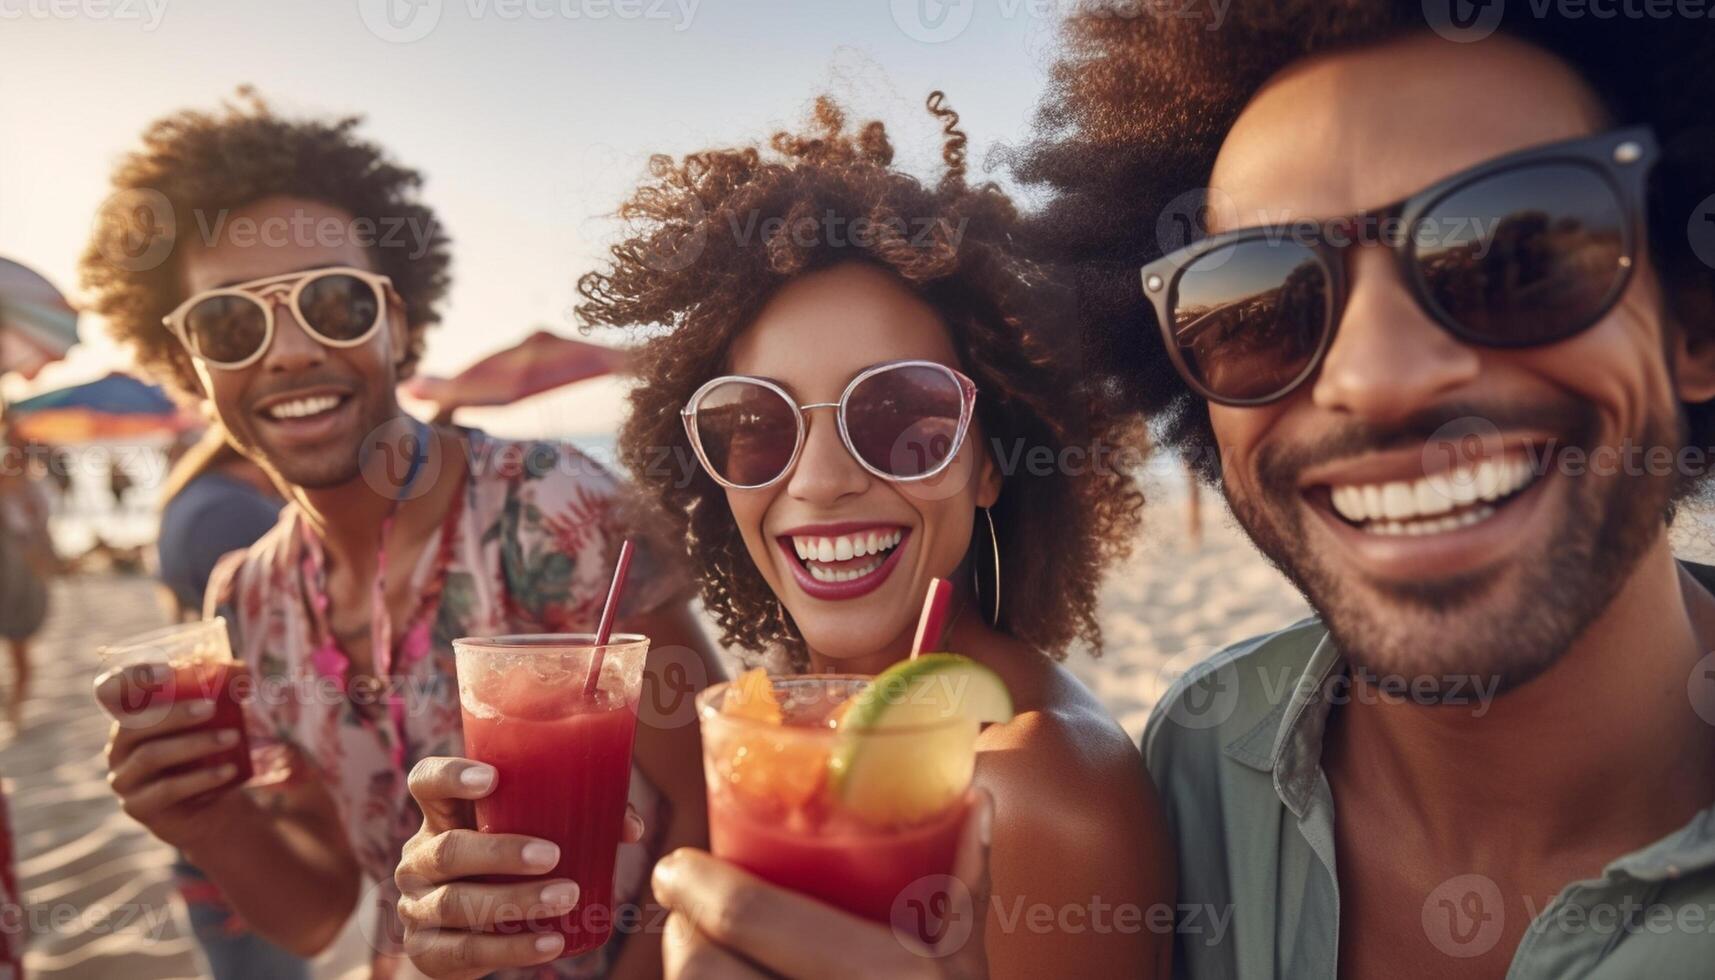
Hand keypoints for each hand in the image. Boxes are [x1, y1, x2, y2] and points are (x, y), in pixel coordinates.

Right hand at [96, 664, 248, 849]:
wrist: (207, 808)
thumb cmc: (206, 754)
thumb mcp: (211, 724)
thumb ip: (219, 695)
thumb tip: (245, 671)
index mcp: (129, 718)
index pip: (109, 691)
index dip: (130, 679)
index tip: (169, 672)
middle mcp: (118, 747)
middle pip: (134, 725)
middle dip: (174, 713)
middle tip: (212, 707)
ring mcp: (124, 779)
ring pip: (151, 756)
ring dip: (195, 744)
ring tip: (233, 737)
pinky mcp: (138, 807)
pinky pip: (167, 790)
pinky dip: (201, 778)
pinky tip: (229, 770)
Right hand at [396, 756, 645, 979]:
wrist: (469, 937)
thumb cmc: (506, 869)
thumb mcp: (526, 838)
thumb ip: (576, 820)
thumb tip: (631, 827)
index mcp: (442, 818)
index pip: (426, 783)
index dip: (450, 775)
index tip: (492, 778)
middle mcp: (419, 859)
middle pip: (446, 850)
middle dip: (500, 853)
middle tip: (552, 855)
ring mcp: (417, 906)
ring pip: (456, 903)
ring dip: (516, 900)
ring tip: (566, 897)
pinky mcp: (427, 950)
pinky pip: (465, 950)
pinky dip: (512, 949)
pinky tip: (550, 944)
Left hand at [654, 791, 992, 979]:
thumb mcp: (970, 962)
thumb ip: (966, 881)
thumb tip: (978, 802)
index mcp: (880, 976)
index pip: (747, 918)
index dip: (695, 884)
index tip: (678, 865)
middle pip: (700, 968)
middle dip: (680, 932)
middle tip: (687, 910)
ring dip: (685, 975)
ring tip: (700, 952)